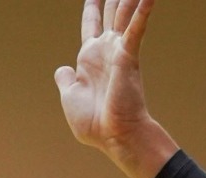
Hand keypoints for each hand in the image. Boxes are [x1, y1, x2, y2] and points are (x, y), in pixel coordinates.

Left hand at [55, 0, 176, 177]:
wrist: (113, 136)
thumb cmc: (94, 123)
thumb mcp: (70, 97)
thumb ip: (66, 80)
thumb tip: (63, 69)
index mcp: (90, 58)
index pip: (92, 24)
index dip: (92, 7)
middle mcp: (106, 50)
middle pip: (111, 12)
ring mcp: (118, 51)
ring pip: (124, 13)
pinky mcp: (127, 56)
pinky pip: (135, 28)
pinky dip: (142, 11)